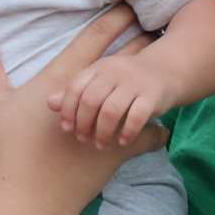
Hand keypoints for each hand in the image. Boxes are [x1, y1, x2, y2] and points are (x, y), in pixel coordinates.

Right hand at [0, 6, 165, 214]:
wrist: (29, 198)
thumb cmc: (7, 149)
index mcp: (64, 78)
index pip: (97, 37)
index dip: (117, 17)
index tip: (132, 4)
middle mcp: (93, 95)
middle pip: (126, 59)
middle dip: (143, 41)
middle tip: (157, 28)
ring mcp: (111, 123)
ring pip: (141, 94)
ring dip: (151, 83)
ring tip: (163, 73)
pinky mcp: (122, 151)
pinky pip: (152, 134)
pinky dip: (157, 128)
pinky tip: (161, 124)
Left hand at [49, 53, 175, 147]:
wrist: (165, 71)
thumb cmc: (125, 82)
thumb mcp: (99, 82)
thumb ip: (76, 93)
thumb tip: (50, 104)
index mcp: (98, 68)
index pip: (76, 88)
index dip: (68, 110)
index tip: (67, 129)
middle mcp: (115, 72)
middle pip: (91, 100)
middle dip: (84, 124)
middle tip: (84, 140)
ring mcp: (134, 82)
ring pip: (111, 110)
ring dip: (103, 132)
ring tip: (101, 145)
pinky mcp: (152, 95)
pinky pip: (137, 116)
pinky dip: (127, 132)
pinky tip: (122, 141)